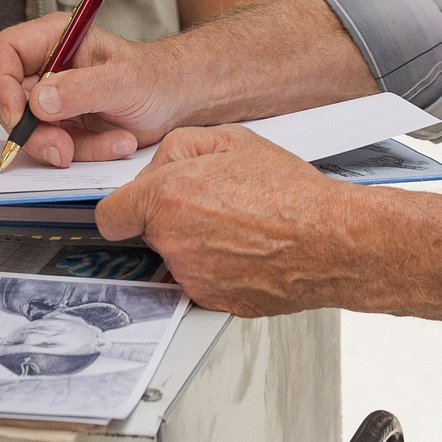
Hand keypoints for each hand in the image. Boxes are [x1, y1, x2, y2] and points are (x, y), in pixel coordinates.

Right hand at [0, 11, 193, 165]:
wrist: (180, 100)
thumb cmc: (157, 75)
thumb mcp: (124, 79)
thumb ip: (82, 89)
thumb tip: (38, 102)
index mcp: (54, 38)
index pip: (3, 53)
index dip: (0, 86)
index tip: (19, 118)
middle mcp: (47, 67)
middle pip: (11, 102)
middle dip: (36, 133)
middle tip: (62, 149)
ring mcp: (54, 99)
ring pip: (34, 132)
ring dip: (70, 146)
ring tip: (115, 142)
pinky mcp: (65, 126)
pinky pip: (58, 147)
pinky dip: (86, 153)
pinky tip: (118, 143)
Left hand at [96, 125, 353, 316]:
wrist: (332, 241)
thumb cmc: (292, 194)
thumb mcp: (233, 140)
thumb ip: (180, 147)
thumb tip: (159, 165)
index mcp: (169, 198)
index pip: (110, 216)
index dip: (124, 208)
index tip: (135, 207)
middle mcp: (174, 242)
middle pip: (147, 233)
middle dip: (168, 219)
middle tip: (210, 205)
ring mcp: (192, 277)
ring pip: (174, 258)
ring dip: (193, 244)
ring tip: (237, 227)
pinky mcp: (212, 301)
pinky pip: (199, 281)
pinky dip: (215, 269)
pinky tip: (246, 250)